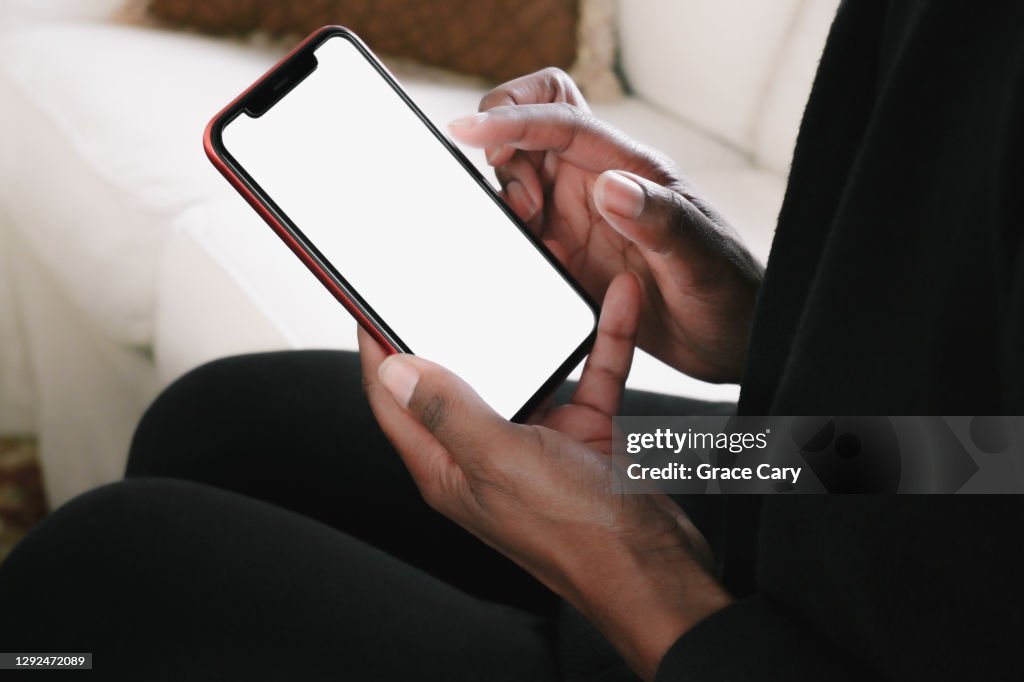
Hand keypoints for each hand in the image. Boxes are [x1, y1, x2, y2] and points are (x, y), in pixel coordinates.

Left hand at [359, 273, 732, 679]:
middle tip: (452, 276)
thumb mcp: (501, 462)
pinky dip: (602, 342)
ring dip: (535, 328)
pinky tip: (615, 305)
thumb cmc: (578, 534)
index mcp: (449, 466)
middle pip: (459, 377)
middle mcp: (487, 453)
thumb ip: (448, 412)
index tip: (370, 302)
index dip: (377, 349)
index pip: (394, 400)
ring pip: (529, 370)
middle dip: (456, 325)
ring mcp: (536, 443)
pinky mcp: (582, 435)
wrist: (657, 570)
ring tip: (532, 278)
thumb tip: (395, 369)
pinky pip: (588, 375)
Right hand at [448, 68, 762, 382]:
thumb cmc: (732, 294)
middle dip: (505, 153)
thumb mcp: (701, 261)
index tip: (469, 131)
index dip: (512, 116)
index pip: (561, 118)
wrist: (733, 342)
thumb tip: (608, 185)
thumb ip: (659, 220)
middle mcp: (600, 184)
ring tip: (534, 238)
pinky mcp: (570, 256)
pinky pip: (523, 231)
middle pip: (530, 133)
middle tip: (523, 208)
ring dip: (506, 200)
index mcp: (631, 168)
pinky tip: (533, 264)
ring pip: (518, 180)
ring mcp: (582, 220)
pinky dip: (510, 239)